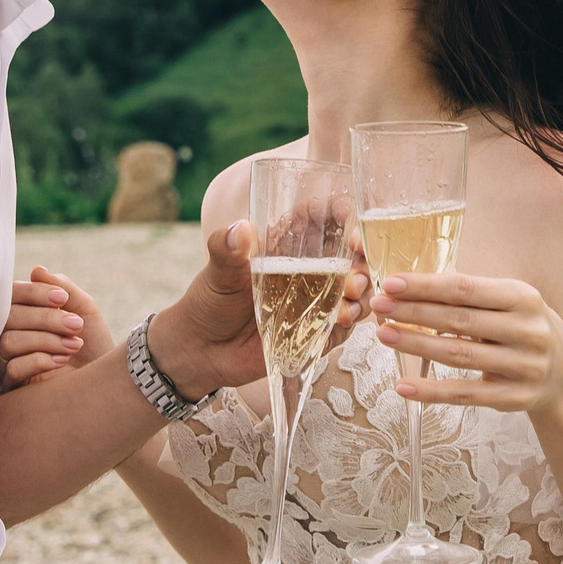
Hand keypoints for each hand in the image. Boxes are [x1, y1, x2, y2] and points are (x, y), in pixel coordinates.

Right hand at [0, 268, 112, 389]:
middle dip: (45, 318)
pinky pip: (13, 367)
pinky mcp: (13, 384)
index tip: (63, 298)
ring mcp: (10, 359)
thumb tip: (36, 271)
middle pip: (8, 317)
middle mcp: (11, 332)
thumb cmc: (94, 343)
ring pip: (9, 341)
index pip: (11, 295)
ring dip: (46, 340)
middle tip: (76, 324)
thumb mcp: (84, 309)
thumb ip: (62, 287)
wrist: (107, 380)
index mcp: (25, 311)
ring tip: (74, 344)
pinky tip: (62, 361)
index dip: (34, 293)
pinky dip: (40, 360)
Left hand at [148, 216, 369, 398]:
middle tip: (357, 260)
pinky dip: (350, 322)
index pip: (320, 219)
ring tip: (351, 294)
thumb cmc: (209, 302)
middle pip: (348, 255)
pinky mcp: (316, 333)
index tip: (346, 213)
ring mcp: (315, 303)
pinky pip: (344, 326)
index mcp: (286, 246)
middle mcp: (307, 272)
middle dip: (361, 255)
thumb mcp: (216, 273)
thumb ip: (226, 250)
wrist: (202, 351)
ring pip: (354, 290)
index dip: (337, 212)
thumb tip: (240, 229)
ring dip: (360, 290)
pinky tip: (344, 319)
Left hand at [372, 271, 562, 412]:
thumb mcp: (509, 302)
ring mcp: (523, 367)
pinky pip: (465, 394)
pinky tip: (403, 385)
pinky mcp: (514, 399)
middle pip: (459, 320)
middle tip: (379, 307)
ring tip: (384, 335)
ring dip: (416, 345)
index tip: (391, 283)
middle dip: (414, 312)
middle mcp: (527, 331)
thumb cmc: (522, 327)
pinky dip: (431, 391)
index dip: (426, 286)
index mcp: (523, 298)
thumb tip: (410, 286)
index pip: (466, 289)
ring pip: (459, 355)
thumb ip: (470, 295)